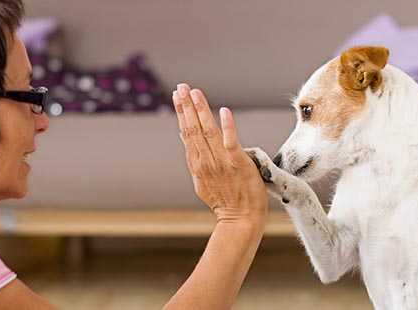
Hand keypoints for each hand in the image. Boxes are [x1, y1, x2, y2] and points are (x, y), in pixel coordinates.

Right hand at [172, 83, 267, 225]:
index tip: (178, 95)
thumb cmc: (225, 200)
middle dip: (186, 106)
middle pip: (193, 129)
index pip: (186, 132)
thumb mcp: (202, 179)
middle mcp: (206, 161)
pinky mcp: (239, 164)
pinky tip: (223, 111)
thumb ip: (195, 157)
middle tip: (181, 86)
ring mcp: (222, 162)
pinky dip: (227, 126)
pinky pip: (231, 142)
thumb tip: (185, 137)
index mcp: (197, 163)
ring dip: (200, 110)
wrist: (240, 219)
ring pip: (207, 131)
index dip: (182, 112)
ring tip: (194, 92)